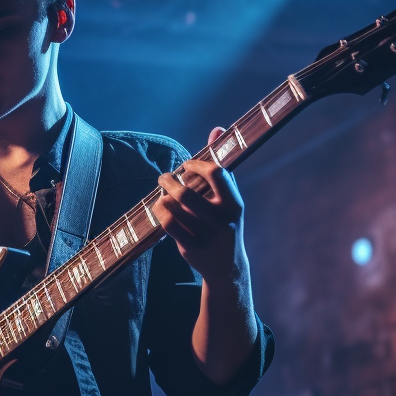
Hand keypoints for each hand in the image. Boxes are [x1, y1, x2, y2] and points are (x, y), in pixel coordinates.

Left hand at [153, 127, 248, 285]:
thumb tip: (216, 128)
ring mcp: (206, 235)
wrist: (227, 267)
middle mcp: (222, 219)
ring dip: (163, 197)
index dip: (195, 164)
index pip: (216, 173)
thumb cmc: (224, 223)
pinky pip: (168, 223)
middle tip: (164, 177)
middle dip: (169, 181)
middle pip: (186, 192)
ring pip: (173, 207)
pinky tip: (161, 208)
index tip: (185, 165)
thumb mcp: (228, 197)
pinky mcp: (191, 247)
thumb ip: (220, 165)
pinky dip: (160, 212)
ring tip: (162, 194)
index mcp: (234, 204)